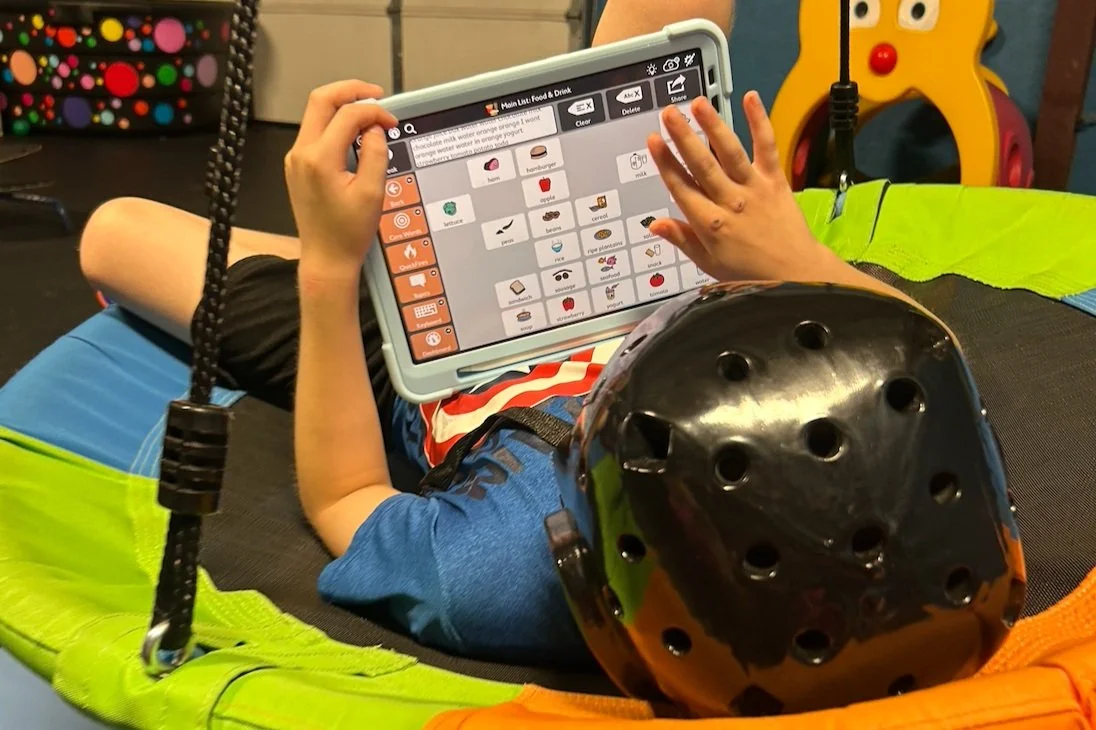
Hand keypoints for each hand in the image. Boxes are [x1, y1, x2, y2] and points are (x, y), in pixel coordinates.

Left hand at [284, 80, 397, 278]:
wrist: (326, 257)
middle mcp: (301, 154)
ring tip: (369, 116)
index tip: (391, 121)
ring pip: (316, 114)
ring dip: (343, 108)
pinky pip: (316, 133)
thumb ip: (374, 153)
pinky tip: (355, 135)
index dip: (374, 111)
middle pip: (321, 100)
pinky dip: (336, 126)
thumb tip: (375, 129)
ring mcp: (296, 159)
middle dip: (351, 91)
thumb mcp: (372, 193)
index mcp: (319, 159)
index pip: (347, 115)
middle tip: (375, 95)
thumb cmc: (347, 233)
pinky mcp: (298, 166)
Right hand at [646, 91, 846, 282]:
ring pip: (729, 153)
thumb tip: (655, 225)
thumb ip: (682, 239)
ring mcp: (754, 189)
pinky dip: (760, 122)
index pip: (681, 188)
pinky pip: (767, 148)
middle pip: (702, 165)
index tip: (653, 142)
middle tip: (668, 114)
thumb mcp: (709, 263)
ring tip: (697, 103)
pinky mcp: (776, 180)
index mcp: (710, 225)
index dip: (665, 163)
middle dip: (683, 137)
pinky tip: (750, 99)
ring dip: (713, 126)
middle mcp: (731, 203)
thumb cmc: (751, 272)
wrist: (796, 273)